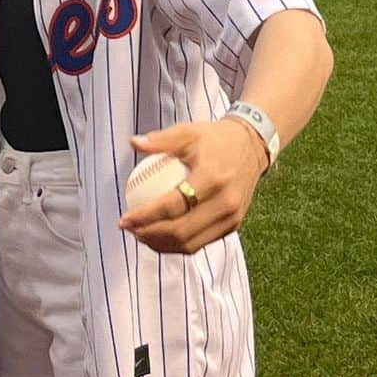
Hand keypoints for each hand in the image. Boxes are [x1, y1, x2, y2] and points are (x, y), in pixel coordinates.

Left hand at [118, 119, 268, 254]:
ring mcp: (232, 218)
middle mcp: (225, 203)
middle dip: (149, 235)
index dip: (145, 216)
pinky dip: (178, 244)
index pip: (173, 205)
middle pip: (181, 231)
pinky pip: (201, 242)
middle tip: (128, 229)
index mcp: (212, 178)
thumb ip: (160, 140)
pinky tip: (159, 236)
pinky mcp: (234, 226)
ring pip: (191, 243)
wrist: (252, 146)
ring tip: (139, 235)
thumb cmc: (214, 138)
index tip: (124, 219)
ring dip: (162, 245)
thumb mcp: (188, 132)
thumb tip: (133, 143)